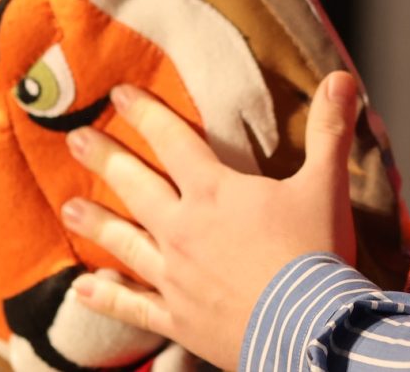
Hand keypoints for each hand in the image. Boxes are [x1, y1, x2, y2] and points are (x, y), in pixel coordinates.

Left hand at [61, 71, 360, 369]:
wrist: (310, 332)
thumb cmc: (317, 255)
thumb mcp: (327, 185)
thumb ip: (329, 130)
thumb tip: (341, 78)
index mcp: (216, 192)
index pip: (172, 141)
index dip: (144, 114)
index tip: (116, 95)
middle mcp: (184, 229)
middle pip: (136, 186)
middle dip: (104, 160)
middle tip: (74, 141)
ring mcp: (176, 277)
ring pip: (126, 243)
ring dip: (97, 224)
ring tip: (68, 209)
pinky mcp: (179, 320)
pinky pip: (134, 307)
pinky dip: (108, 299)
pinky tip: (84, 290)